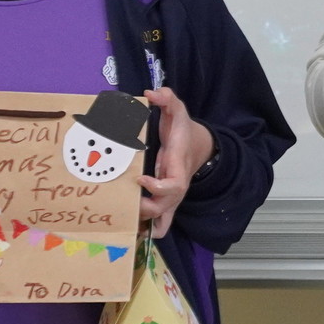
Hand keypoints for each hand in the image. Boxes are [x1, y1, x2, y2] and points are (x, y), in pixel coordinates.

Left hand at [140, 88, 214, 238]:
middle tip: (126, 201)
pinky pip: (161, 223)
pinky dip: (150, 230)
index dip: (157, 187)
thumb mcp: (178, 112)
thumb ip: (168, 100)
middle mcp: (177, 187)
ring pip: (162, 220)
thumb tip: (151, 93)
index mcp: (179, 167)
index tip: (139, 179)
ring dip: (146, 223)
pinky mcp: (166, 202)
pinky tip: (132, 229)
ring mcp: (172, 198)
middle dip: (145, 209)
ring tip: (125, 219)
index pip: (174, 185)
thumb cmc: (184, 131)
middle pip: (165, 208)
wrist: (198, 147)